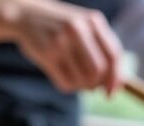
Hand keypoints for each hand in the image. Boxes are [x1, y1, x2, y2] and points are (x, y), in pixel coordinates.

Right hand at [8, 0, 122, 93]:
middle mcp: (78, 29)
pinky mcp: (46, 53)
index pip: (114, 55)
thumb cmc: (61, 26)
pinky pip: (66, 83)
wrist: (27, 14)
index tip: (111, 92)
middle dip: (96, 84)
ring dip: (82, 87)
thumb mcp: (84, 27)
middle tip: (90, 86)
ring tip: (76, 79)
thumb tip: (116, 85)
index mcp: (93, 21)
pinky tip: (63, 77)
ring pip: (83, 80)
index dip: (116, 77)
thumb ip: (102, 49)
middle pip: (99, 70)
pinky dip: (68, 86)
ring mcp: (61, 41)